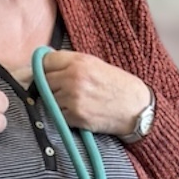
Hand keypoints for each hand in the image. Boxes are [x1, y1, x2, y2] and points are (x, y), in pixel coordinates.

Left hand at [37, 50, 151, 137]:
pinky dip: (65, 115)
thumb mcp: (95, 64)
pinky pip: (58, 115)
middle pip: (43, 81)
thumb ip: (70, 63)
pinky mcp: (75, 117)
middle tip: (63, 89)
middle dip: (50, 86)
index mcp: (78, 62)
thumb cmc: (116, 85)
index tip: (46, 73)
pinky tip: (80, 111)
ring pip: (49, 100)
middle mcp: (73, 78)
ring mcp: (73, 99)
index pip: (44, 62)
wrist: (135, 107)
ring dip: (57, 102)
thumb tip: (45, 65)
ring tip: (76, 101)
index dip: (44, 68)